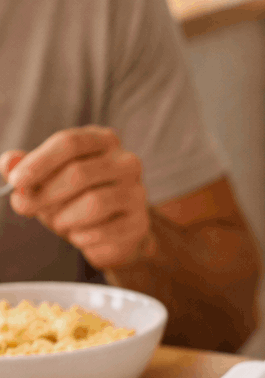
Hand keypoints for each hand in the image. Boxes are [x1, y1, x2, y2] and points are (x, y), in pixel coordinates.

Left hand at [0, 126, 150, 268]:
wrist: (112, 231)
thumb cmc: (74, 197)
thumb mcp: (46, 178)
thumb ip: (24, 167)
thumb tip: (9, 163)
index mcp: (103, 141)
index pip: (70, 142)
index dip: (40, 162)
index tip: (17, 181)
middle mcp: (127, 162)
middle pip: (80, 173)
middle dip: (45, 194)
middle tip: (24, 206)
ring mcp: (138, 192)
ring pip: (94, 203)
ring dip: (64, 217)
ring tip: (58, 222)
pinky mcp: (140, 222)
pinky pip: (104, 231)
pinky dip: (82, 237)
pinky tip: (79, 234)